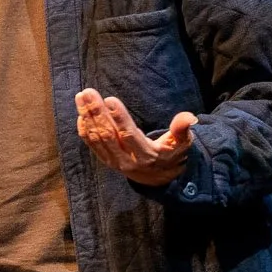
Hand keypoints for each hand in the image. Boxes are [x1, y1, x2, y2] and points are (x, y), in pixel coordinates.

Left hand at [75, 90, 197, 186]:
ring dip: (87, 117)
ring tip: (81, 97)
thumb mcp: (182, 143)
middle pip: (108, 135)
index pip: (129, 135)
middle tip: (88, 92)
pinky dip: (84, 130)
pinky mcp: (107, 161)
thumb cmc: (171, 154)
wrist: (159, 178)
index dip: (119, 118)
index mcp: (146, 155)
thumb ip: (182, 130)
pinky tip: (81, 114)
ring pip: (97, 139)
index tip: (110, 99)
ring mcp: (114, 162)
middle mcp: (127, 160)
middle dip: (96, 112)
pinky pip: (92, 146)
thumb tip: (190, 118)